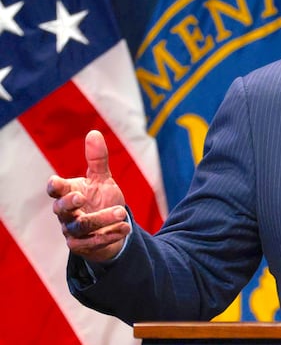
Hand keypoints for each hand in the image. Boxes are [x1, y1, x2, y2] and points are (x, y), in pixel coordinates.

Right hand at [47, 130, 129, 261]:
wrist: (110, 227)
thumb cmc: (100, 200)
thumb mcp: (102, 179)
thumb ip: (98, 159)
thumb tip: (94, 132)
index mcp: (69, 193)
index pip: (55, 190)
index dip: (55, 186)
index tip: (57, 182)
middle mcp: (67, 214)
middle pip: (61, 210)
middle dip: (69, 203)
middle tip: (81, 196)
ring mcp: (72, 231)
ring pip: (81, 226)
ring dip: (102, 219)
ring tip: (121, 211)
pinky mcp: (83, 246)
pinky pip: (94, 242)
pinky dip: (110, 234)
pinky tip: (126, 228)